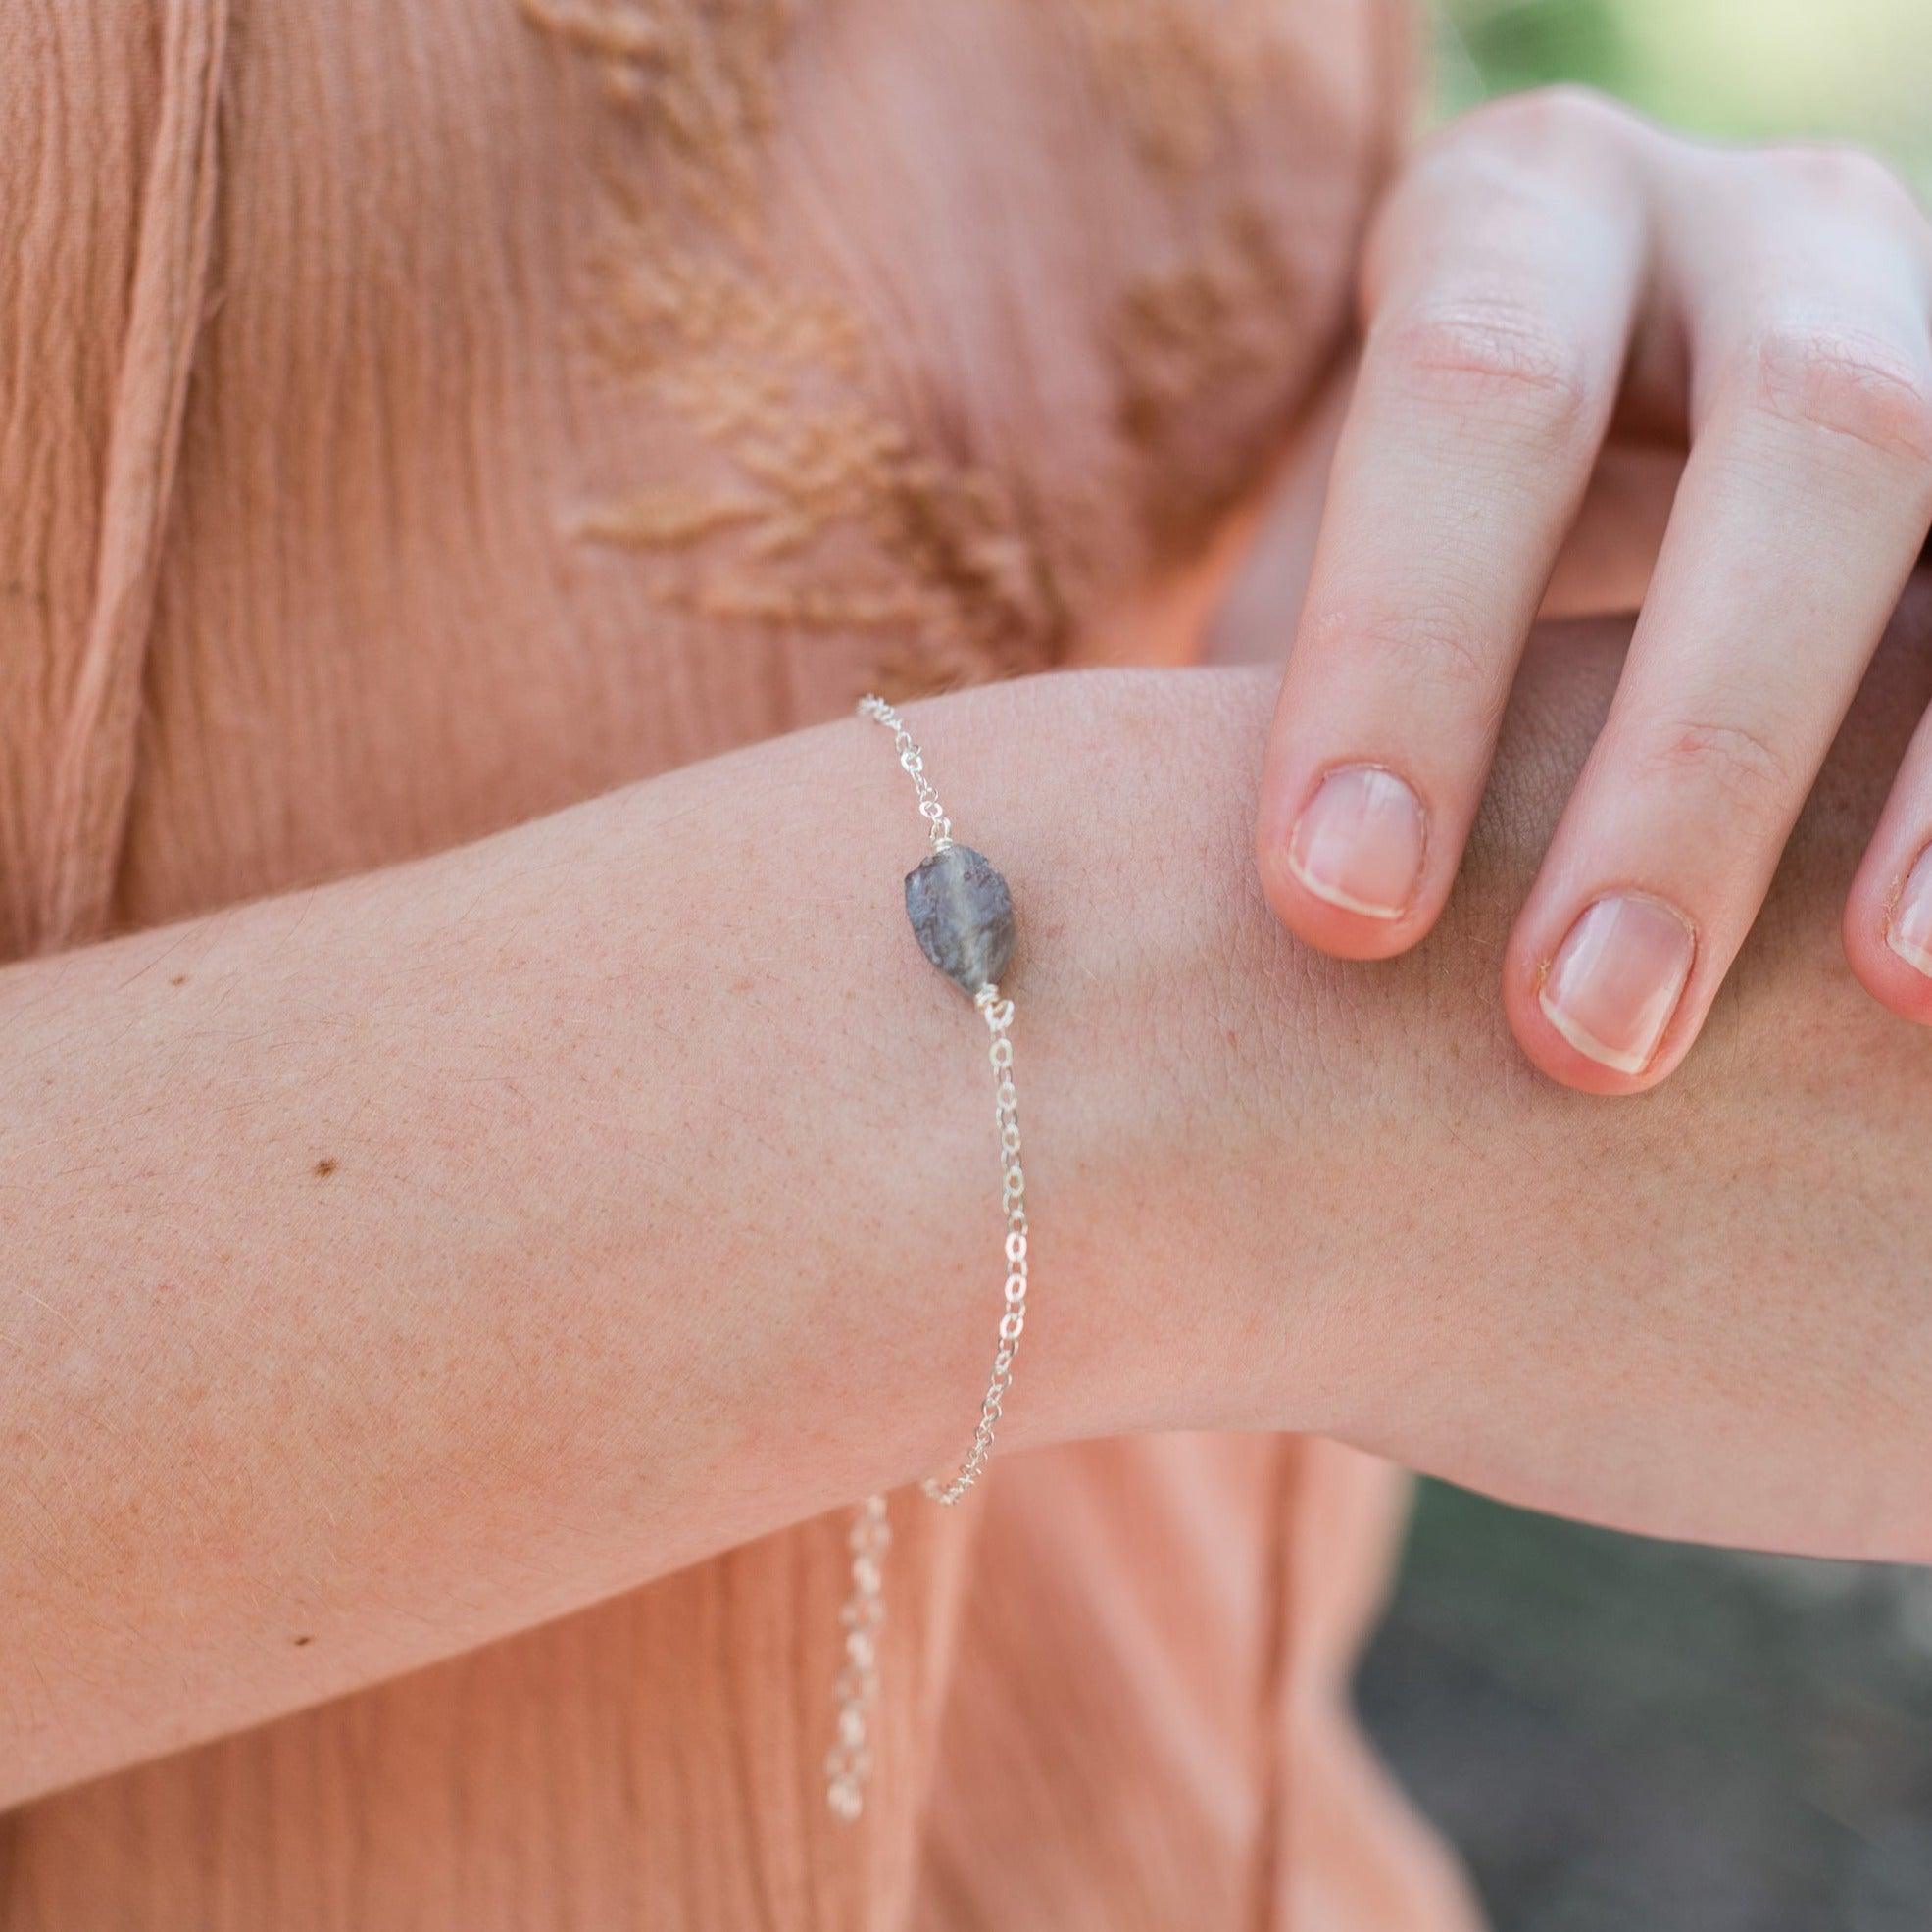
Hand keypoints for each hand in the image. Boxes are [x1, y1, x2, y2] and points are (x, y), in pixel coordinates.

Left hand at [1251, 87, 1931, 1091]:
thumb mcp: (1326, 576)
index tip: (1337, 912)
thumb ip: (1245, 706)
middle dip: (1696, 748)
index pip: (1473, 390)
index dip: (1409, 646)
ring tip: (1878, 994)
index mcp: (1518, 223)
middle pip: (1804, 435)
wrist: (1591, 482)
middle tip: (1583, 1031)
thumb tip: (1061, 919)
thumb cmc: (1406, 571)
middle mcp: (1761, 237)